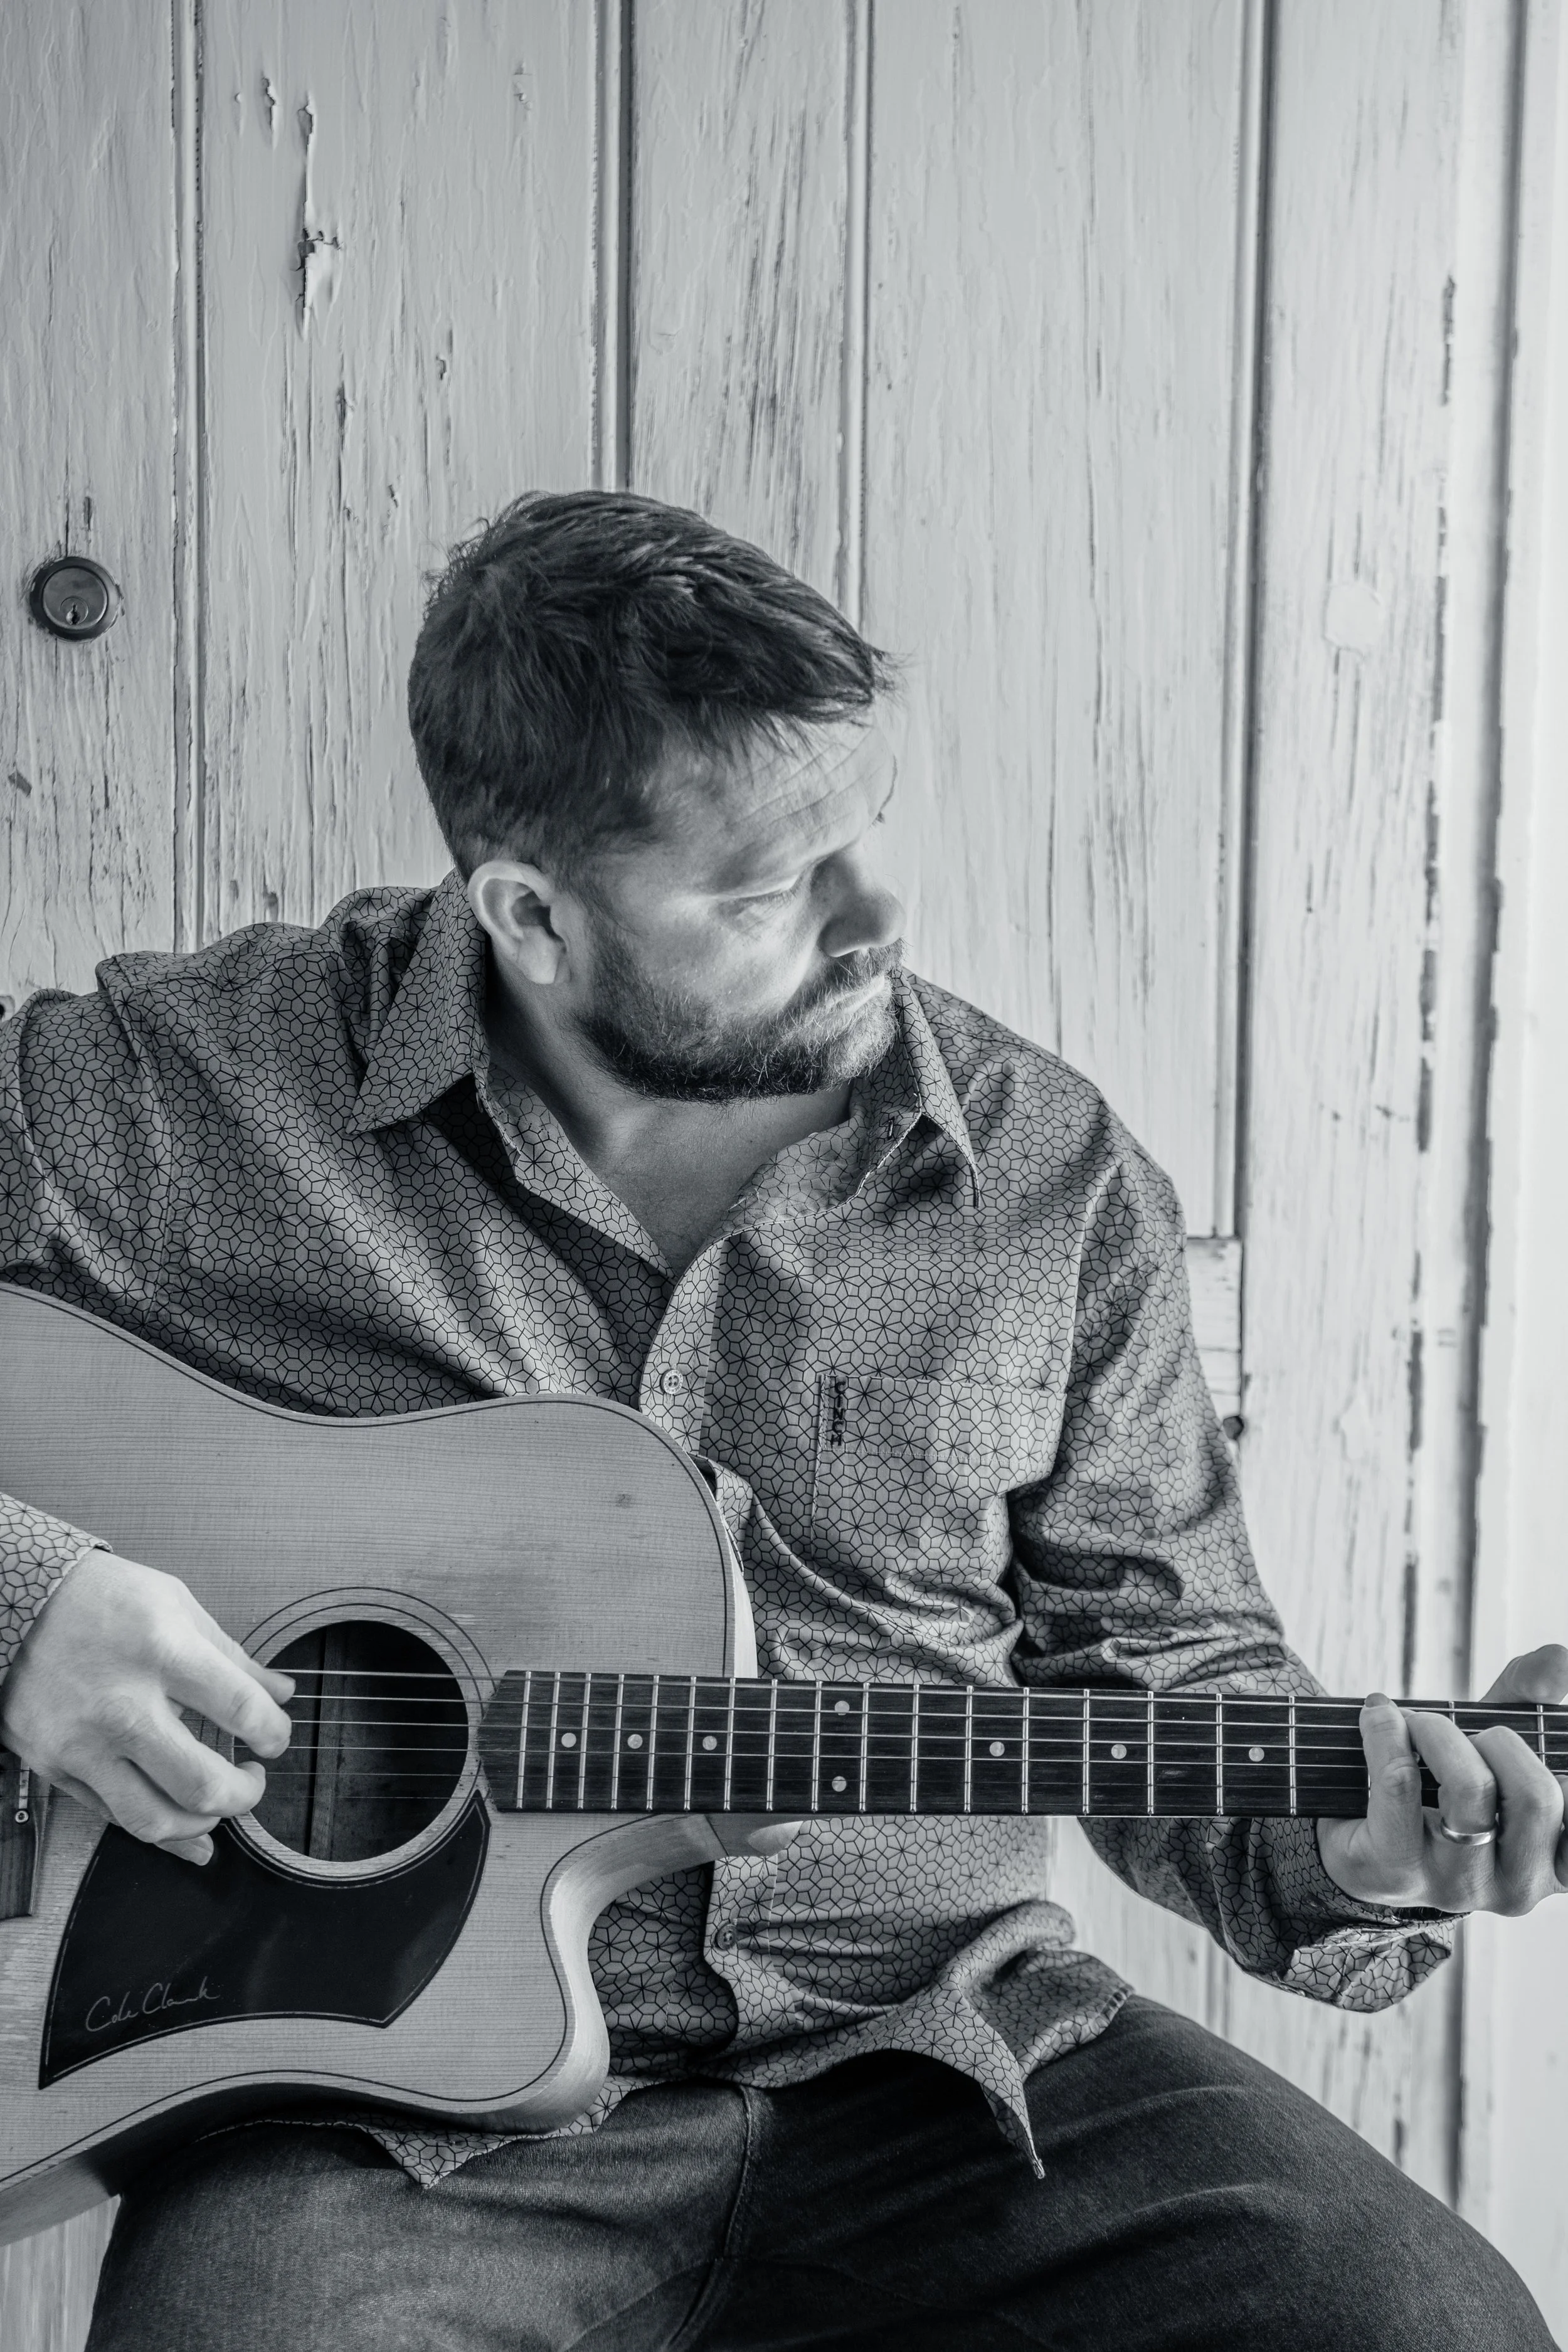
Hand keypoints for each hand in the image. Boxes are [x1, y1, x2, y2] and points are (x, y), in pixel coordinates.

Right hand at [0, 1550, 294, 1865]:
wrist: (15, 1603)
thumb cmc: (99, 1599)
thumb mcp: (177, 1606)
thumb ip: (233, 1656)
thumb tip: (280, 1692)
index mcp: (162, 1651)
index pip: (241, 1709)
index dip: (273, 1732)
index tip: (275, 1736)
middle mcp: (121, 1705)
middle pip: (202, 1783)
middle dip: (245, 1794)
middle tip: (253, 1778)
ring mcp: (83, 1743)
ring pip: (156, 1820)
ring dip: (202, 1824)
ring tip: (217, 1805)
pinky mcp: (55, 1766)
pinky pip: (113, 1818)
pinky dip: (158, 1835)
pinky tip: (185, 1833)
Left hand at [1317, 1645, 1567, 1913]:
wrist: (1363, 1835)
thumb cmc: (1445, 1784)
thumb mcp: (1500, 1739)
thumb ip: (1534, 1694)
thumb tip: (1559, 1660)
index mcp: (1557, 1862)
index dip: (1565, 1764)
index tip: (1529, 1744)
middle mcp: (1519, 1887)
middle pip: (1537, 1797)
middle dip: (1498, 1740)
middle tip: (1463, 1731)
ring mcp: (1458, 1887)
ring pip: (1471, 1790)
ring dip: (1439, 1732)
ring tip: (1418, 1724)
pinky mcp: (1395, 1872)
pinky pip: (1400, 1785)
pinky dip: (1387, 1733)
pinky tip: (1379, 1717)